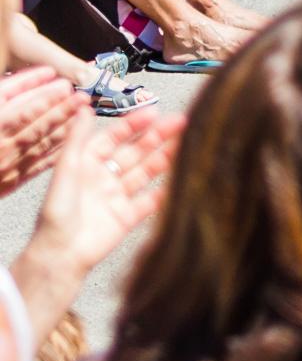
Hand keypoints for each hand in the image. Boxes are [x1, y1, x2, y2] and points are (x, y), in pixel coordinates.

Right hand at [0, 70, 76, 195]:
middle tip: (82, 97)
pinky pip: (39, 165)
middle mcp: (0, 148)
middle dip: (62, 111)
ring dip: (65, 129)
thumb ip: (10, 88)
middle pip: (36, 127)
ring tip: (82, 114)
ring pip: (40, 146)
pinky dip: (56, 151)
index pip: (21, 111)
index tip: (64, 84)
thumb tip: (41, 73)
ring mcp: (6, 167)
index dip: (45, 97)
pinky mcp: (11, 181)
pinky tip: (71, 139)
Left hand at [32, 104, 183, 280]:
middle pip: (135, 151)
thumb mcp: (65, 169)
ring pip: (145, 172)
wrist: (59, 254)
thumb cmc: (57, 211)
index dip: (134, 124)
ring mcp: (118, 196)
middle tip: (180, 122)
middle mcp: (105, 176)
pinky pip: (150, 201)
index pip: (116, 137)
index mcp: (88, 162)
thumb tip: (86, 106)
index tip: (154, 112)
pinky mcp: (127, 217)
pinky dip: (164, 191)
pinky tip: (179, 178)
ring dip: (164, 157)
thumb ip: (77, 138)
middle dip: (157, 136)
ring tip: (186, 143)